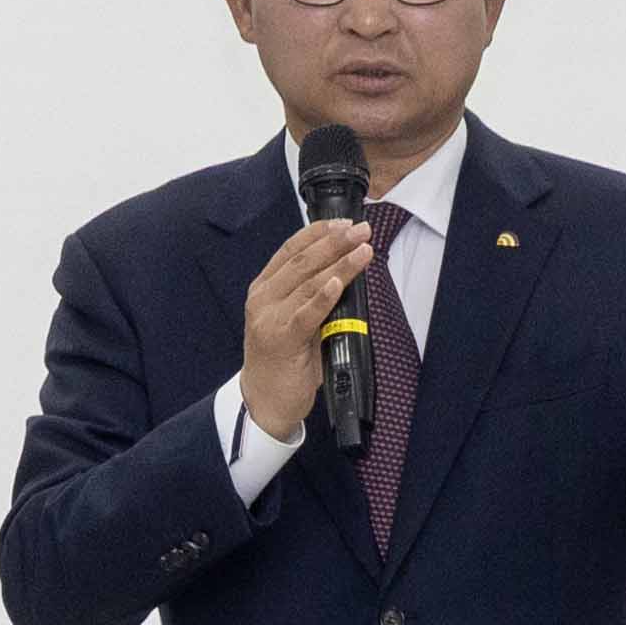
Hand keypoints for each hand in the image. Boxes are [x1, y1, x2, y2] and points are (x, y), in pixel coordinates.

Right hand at [241, 218, 372, 441]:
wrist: (264, 402)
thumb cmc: (283, 361)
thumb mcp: (293, 320)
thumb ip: (310, 297)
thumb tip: (345, 273)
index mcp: (264, 289)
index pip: (290, 250)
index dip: (318, 232)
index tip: (344, 222)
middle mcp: (263, 299)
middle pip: (302, 261)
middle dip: (335, 242)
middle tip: (361, 230)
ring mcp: (269, 319)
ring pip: (308, 283)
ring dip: (340, 264)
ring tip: (363, 250)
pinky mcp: (281, 340)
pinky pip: (306, 313)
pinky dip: (324, 295)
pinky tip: (340, 281)